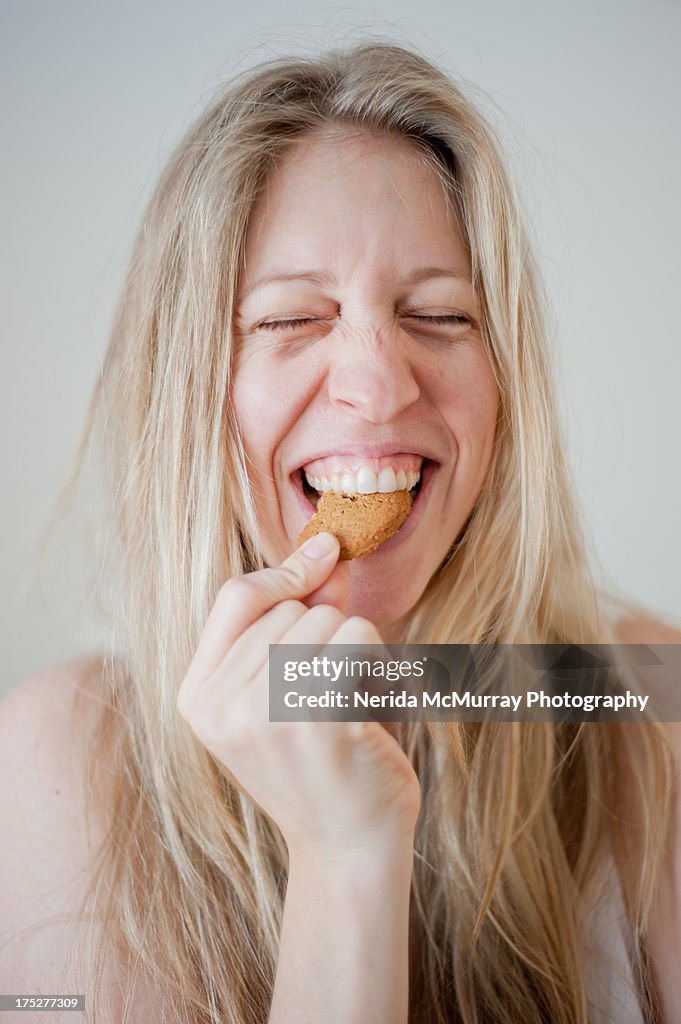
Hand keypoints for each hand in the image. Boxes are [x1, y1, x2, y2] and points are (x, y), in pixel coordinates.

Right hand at [176, 532, 420, 858]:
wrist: (347, 846)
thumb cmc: (318, 762)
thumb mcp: (279, 692)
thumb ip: (293, 619)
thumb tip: (325, 547)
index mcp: (198, 695)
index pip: (236, 595)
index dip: (286, 571)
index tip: (328, 553)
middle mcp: (221, 704)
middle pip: (291, 608)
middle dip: (327, 634)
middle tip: (332, 693)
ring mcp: (264, 712)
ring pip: (328, 620)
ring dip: (355, 650)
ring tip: (349, 704)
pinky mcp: (317, 720)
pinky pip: (359, 640)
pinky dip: (379, 662)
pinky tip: (371, 706)